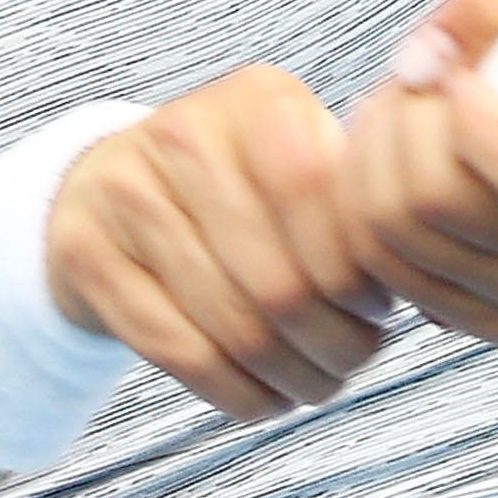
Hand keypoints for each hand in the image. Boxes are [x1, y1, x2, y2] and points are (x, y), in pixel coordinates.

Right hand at [44, 65, 391, 419]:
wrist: (107, 185)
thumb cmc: (232, 184)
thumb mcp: (294, 160)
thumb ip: (348, 203)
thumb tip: (408, 276)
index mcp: (259, 101)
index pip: (321, 199)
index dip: (358, 273)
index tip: (376, 308)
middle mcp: (188, 134)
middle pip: (281, 279)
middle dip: (333, 340)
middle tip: (352, 358)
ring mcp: (128, 191)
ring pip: (234, 325)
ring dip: (290, 375)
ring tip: (317, 381)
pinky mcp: (88, 253)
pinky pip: (180, 352)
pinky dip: (236, 392)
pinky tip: (264, 395)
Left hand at [342, 0, 497, 344]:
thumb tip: (422, 61)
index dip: (472, 123)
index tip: (460, 73)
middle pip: (449, 210)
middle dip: (403, 126)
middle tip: (415, 77)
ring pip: (404, 244)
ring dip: (374, 159)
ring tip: (402, 106)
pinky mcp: (492, 316)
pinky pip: (387, 277)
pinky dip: (366, 209)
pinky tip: (391, 159)